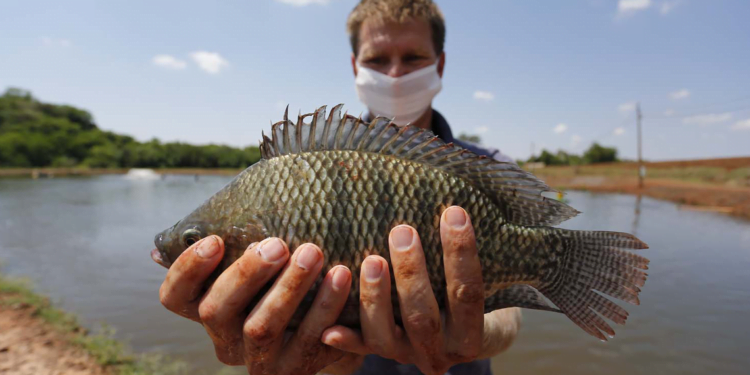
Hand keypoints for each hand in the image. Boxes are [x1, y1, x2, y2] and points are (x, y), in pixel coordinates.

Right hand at [156, 236, 352, 373]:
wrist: (335, 324)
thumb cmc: (286, 278)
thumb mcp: (262, 266)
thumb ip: (236, 248)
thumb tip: (168, 240)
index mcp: (207, 310)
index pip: (175, 297)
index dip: (188, 270)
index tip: (215, 239)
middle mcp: (226, 341)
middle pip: (216, 311)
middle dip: (246, 274)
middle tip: (277, 244)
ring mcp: (259, 361)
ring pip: (261, 328)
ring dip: (288, 287)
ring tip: (313, 253)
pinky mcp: (295, 370)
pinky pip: (309, 339)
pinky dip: (326, 306)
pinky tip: (340, 275)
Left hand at [320, 206, 519, 374]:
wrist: (457, 341)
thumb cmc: (468, 294)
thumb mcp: (488, 283)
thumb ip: (473, 256)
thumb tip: (465, 204)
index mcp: (471, 336)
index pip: (468, 294)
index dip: (461, 253)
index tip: (454, 212)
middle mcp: (438, 353)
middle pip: (422, 317)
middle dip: (411, 273)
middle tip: (401, 230)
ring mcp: (405, 356)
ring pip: (384, 336)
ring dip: (375, 298)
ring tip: (370, 259)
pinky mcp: (378, 354)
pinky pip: (357, 349)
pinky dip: (344, 339)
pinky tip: (329, 328)